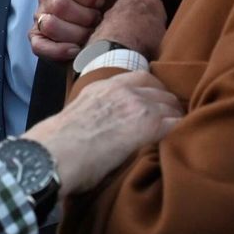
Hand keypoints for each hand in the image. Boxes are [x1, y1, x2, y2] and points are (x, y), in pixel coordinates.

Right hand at [24, 71, 181, 194]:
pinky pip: (178, 124)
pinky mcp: (149, 125)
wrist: (52, 154)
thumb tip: (97, 129)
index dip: (153, 92)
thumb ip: (94, 114)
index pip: (141, 78)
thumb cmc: (56, 146)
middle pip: (161, 90)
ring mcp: (137, 105)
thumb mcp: (75, 116)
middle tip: (171, 124)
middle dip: (168, 106)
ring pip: (173, 106)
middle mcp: (122, 90)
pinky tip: (178, 146)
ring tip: (177, 137)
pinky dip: (180, 133)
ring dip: (176, 120)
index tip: (157, 107)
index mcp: (103, 87)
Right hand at [30, 0, 106, 62]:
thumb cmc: (96, 8)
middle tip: (97, 21)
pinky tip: (76, 50)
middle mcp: (45, 0)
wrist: (95, 34)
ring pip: (50, 25)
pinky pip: (42, 47)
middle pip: (60, 5)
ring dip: (76, 33)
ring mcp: (39, 21)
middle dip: (85, 16)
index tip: (100, 2)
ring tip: (89, 36)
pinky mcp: (37, 42)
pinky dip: (60, 50)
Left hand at [91, 0, 166, 59]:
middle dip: (138, 20)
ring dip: (124, 27)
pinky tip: (116, 48)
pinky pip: (109, 28)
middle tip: (143, 37)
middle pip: (136, 9)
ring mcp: (112, 10)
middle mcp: (129, 0)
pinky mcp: (100, 23)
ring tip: (129, 45)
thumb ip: (160, 31)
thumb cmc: (145, 44)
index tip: (156, 31)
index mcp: (150, 1)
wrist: (117, 51)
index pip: (156, 7)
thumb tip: (159, 36)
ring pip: (121, 17)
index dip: (156, 21)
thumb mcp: (163, 38)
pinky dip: (112, 35)